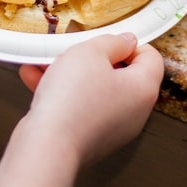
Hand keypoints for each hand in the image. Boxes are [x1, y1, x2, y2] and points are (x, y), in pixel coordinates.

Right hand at [18, 33, 163, 164]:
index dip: (128, 43)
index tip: (107, 39)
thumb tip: (124, 42)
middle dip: (92, 58)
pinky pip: (80, 107)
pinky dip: (61, 93)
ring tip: (45, 62)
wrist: (48, 147)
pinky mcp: (90, 138)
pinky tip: (35, 79)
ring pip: (95, 90)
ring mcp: (112, 128)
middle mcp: (134, 112)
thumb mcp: (90, 52)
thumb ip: (111, 42)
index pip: (150, 57)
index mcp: (143, 89)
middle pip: (120, 74)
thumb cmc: (72, 101)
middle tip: (73, 49)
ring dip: (70, 73)